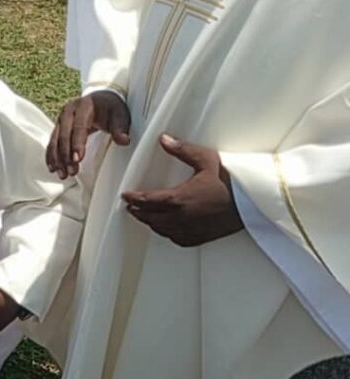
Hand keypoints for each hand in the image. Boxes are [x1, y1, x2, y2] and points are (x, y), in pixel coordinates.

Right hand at [47, 90, 131, 178]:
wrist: (100, 99)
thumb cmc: (110, 108)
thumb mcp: (119, 115)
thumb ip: (121, 128)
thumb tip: (124, 140)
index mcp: (84, 106)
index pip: (79, 126)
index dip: (77, 143)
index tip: (78, 159)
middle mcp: (69, 111)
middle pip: (64, 135)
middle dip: (66, 155)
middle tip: (71, 171)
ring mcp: (61, 119)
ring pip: (55, 140)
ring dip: (57, 158)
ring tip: (63, 174)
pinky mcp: (58, 127)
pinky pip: (52, 143)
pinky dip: (51, 156)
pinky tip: (53, 168)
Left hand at [121, 135, 243, 246]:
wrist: (253, 202)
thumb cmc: (231, 180)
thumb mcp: (206, 159)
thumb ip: (182, 150)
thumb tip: (164, 140)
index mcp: (179, 198)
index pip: (147, 200)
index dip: (133, 198)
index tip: (126, 195)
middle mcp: (180, 217)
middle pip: (150, 217)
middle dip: (138, 211)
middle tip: (131, 206)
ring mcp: (189, 230)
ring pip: (161, 229)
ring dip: (150, 222)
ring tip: (144, 215)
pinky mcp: (200, 237)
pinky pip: (175, 238)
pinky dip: (166, 233)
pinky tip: (165, 228)